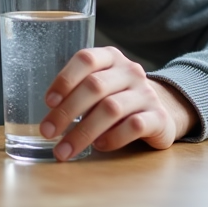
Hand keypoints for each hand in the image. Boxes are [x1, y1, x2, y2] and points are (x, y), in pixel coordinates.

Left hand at [39, 46, 196, 160]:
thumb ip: (78, 92)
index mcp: (111, 57)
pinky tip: (100, 146)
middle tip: (47, 132)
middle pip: (95, 86)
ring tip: (65, 149)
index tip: (48, 102)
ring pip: (111, 108)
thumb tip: (48, 118)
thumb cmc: (117, 98)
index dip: (65, 79)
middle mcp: (130, 71)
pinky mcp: (158, 117)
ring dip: (83, 132)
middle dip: (67, 111)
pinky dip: (113, 138)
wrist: (160, 111)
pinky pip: (134, 126)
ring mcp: (146, 93)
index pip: (86, 59)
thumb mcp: (99, 86)